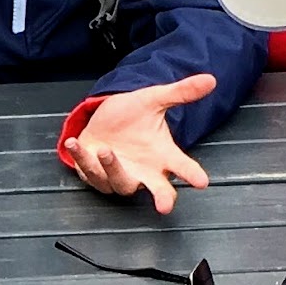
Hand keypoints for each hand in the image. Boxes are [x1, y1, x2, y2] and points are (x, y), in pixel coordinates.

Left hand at [71, 76, 216, 214]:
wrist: (103, 118)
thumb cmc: (131, 115)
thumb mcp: (154, 99)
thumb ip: (181, 92)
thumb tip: (210, 80)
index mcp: (162, 156)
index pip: (182, 166)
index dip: (192, 174)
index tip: (201, 181)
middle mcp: (144, 171)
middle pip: (158, 190)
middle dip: (162, 198)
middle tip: (165, 204)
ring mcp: (120, 176)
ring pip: (120, 183)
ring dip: (112, 168)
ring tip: (105, 149)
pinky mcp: (96, 175)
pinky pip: (90, 173)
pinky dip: (82, 159)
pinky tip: (75, 144)